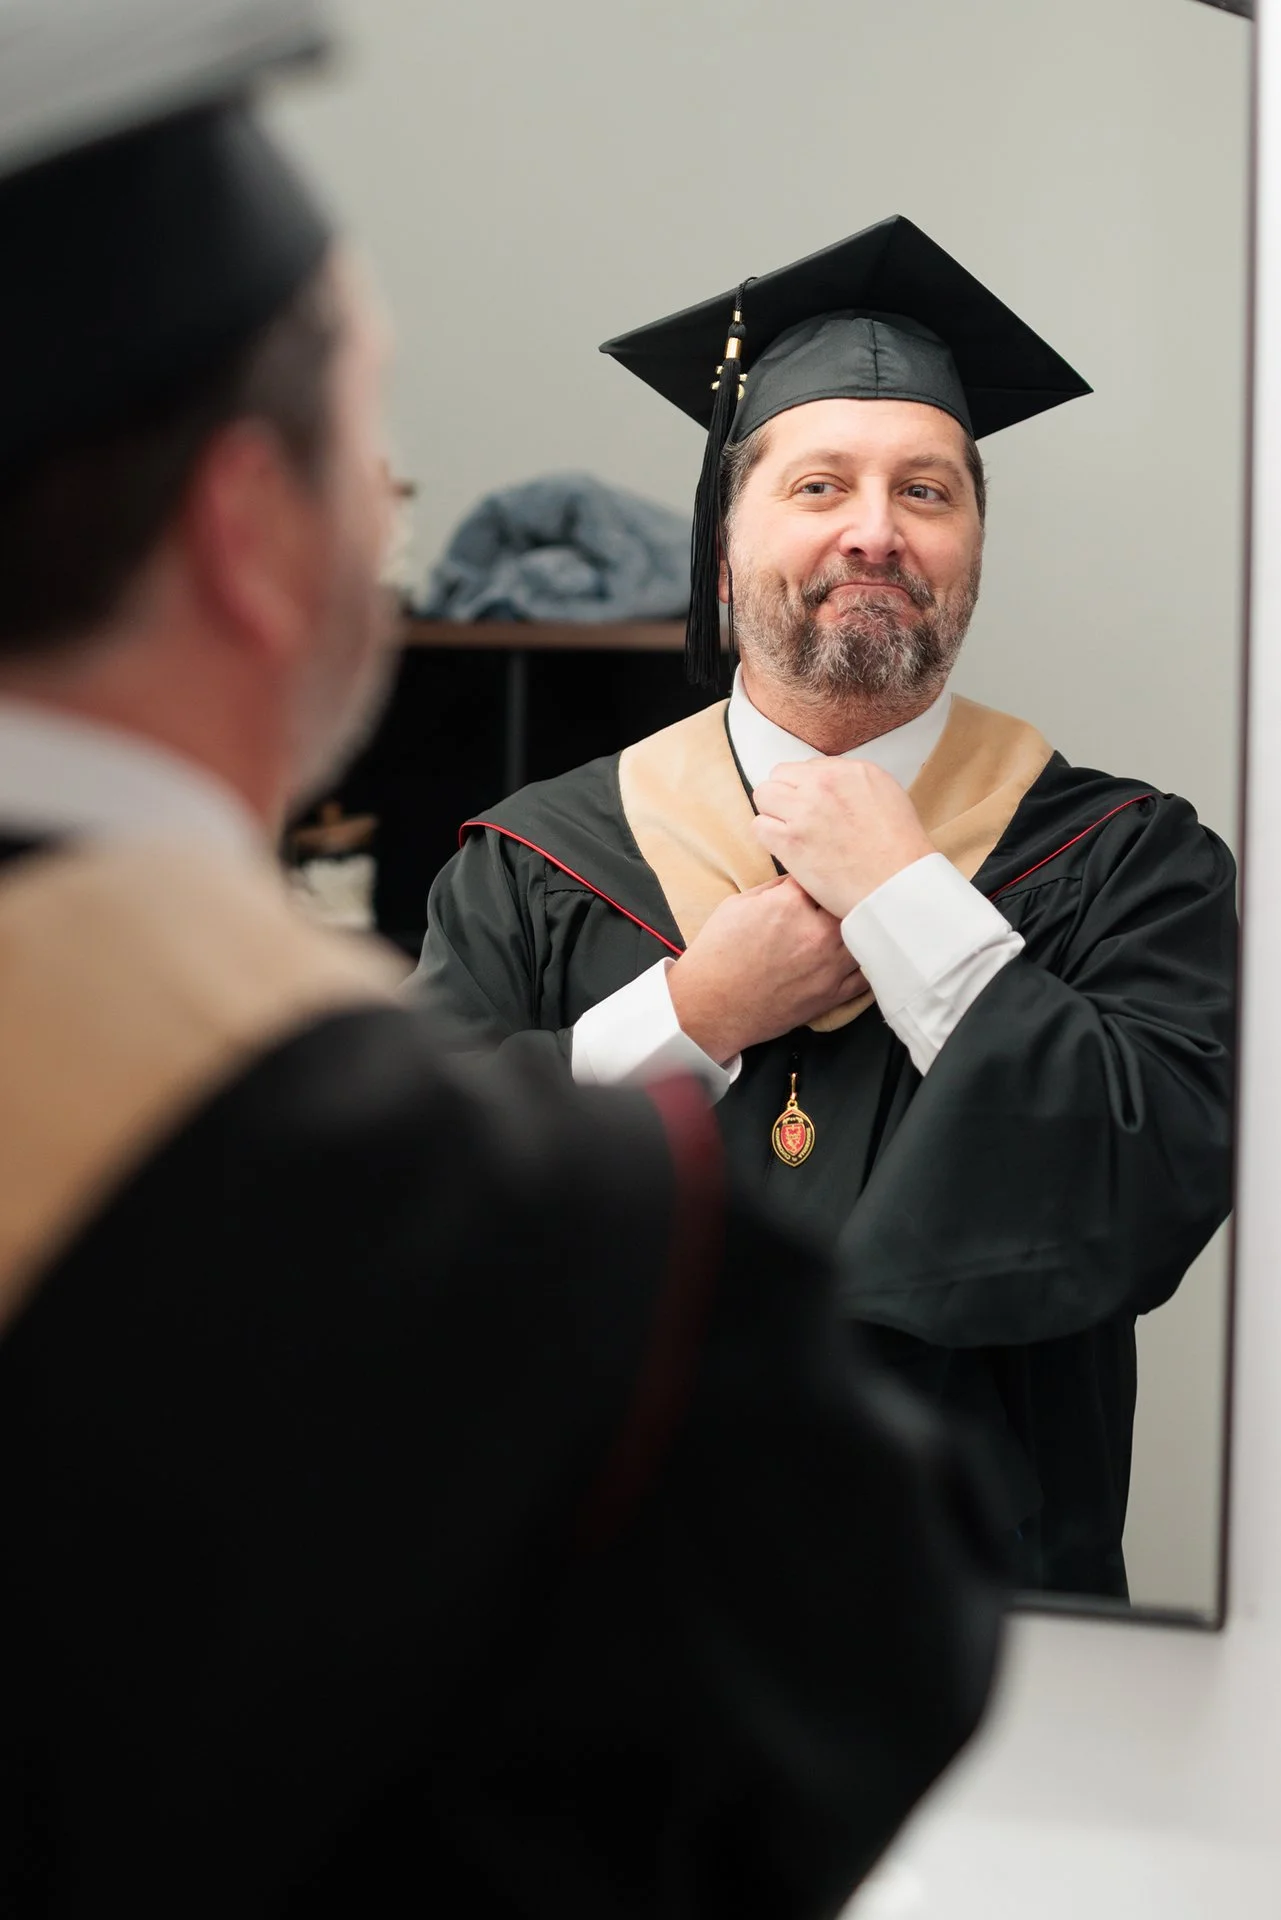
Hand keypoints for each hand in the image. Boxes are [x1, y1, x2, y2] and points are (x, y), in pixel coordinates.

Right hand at [667, 877, 867, 1063]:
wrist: (710, 1006)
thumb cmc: (717, 957)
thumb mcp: (736, 905)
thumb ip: (774, 888)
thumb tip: (798, 878)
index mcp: (789, 905)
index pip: (819, 876)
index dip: (819, 874)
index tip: (819, 876)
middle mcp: (815, 933)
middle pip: (848, 902)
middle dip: (842, 898)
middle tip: (838, 897)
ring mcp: (828, 966)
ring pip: (864, 935)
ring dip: (858, 927)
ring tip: (856, 921)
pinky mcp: (831, 995)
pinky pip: (865, 975)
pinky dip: (867, 961)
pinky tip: (862, 952)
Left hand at [752, 759, 934, 919]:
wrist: (897, 885)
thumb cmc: (899, 852)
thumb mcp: (887, 797)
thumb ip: (854, 785)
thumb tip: (830, 787)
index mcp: (852, 770)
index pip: (808, 767)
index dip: (807, 789)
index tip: (813, 807)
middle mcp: (825, 784)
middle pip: (780, 775)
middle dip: (785, 796)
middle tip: (797, 820)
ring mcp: (805, 810)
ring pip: (764, 795)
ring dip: (773, 814)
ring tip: (790, 835)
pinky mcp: (790, 840)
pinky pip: (759, 826)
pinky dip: (768, 837)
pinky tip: (786, 850)